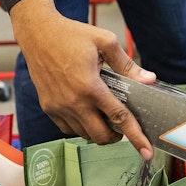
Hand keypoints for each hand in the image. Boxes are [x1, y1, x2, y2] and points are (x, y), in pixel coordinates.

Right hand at [9, 0, 155, 158]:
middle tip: (120, 125)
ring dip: (97, 131)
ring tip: (101, 115)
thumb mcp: (104, 41)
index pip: (119, 118)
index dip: (136, 137)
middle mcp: (73, 101)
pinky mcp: (48, 107)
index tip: (146, 152)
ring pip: (83, 134)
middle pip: (100, 136)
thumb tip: (148, 79)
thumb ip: (126, 64)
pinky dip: (79, 127)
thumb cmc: (70, 34)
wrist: (37, 33)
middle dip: (115, 136)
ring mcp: (58, 106)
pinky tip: (84, 112)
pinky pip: (67, 129)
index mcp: (90, 86)